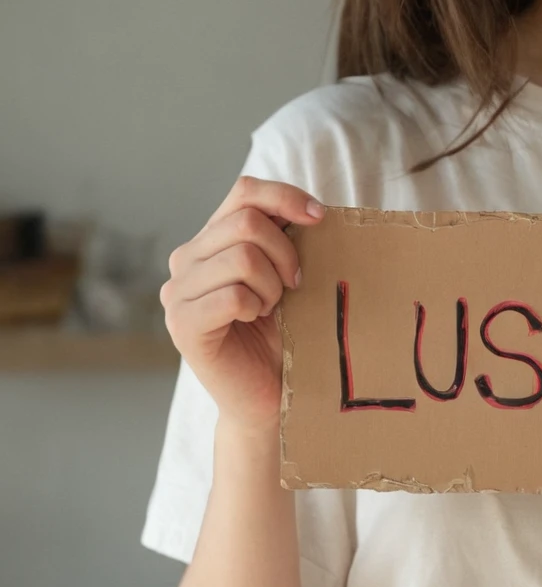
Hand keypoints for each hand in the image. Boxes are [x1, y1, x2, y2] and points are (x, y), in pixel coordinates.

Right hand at [160, 176, 324, 434]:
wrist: (270, 396)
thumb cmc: (283, 333)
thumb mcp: (286, 274)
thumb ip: (284, 237)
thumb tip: (313, 209)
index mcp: (210, 239)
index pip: (244, 191)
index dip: (286, 197)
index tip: (320, 219)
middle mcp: (185, 259)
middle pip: (246, 222)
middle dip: (285, 252)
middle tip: (295, 285)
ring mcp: (176, 292)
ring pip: (241, 256)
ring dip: (272, 285)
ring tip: (270, 308)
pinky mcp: (181, 324)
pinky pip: (232, 295)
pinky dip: (255, 307)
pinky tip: (254, 322)